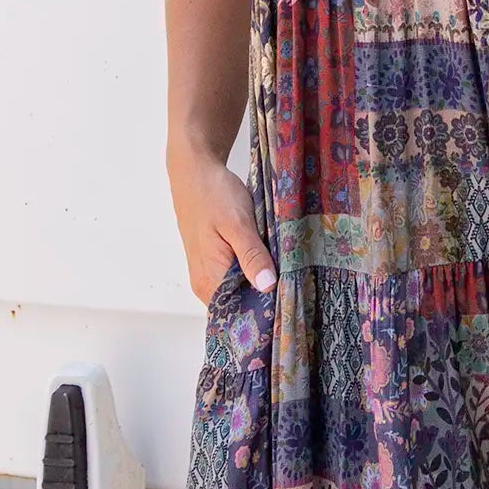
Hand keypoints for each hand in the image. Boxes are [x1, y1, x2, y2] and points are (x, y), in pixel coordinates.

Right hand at [169, 147, 275, 302]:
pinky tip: (268, 265)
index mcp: (210, 280)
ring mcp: (206, 275)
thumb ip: (252, 256)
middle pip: (240, 309)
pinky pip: (235, 281)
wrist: (193, 173)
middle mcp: (205, 285)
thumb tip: (267, 286)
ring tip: (285, 278)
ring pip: (239, 295)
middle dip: (266, 302)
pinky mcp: (211, 265)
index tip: (290, 307)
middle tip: (294, 290)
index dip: (266, 314)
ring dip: (260, 288)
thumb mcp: (238, 223)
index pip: (241, 315)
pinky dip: (252, 276)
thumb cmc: (212, 194)